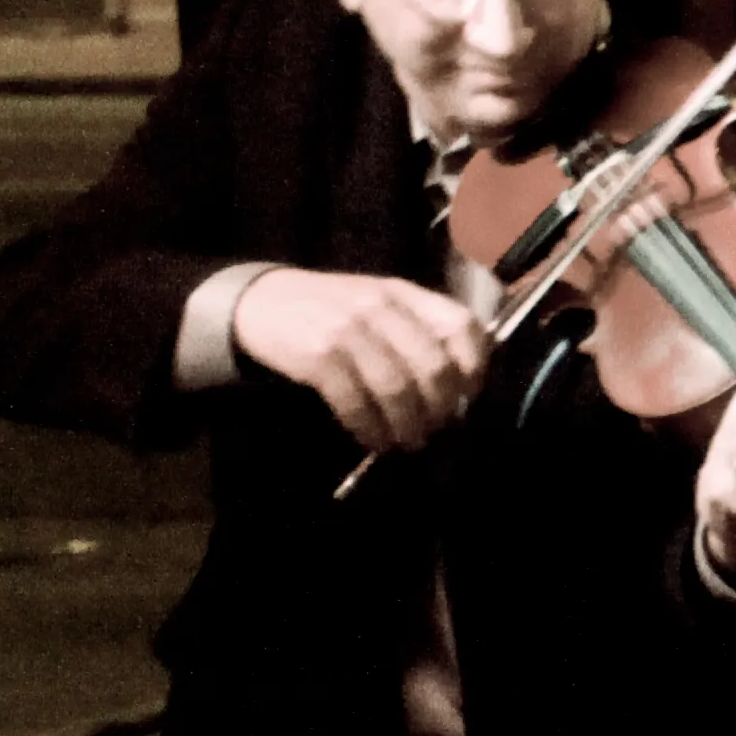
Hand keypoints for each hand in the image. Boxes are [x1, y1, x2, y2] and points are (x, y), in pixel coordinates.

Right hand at [230, 266, 489, 452]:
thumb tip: (458, 384)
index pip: (462, 326)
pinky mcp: (317, 356)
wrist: (260, 303)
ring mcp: (348, 330)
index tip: (468, 396)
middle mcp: (381, 308)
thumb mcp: (379, 303)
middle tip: (435, 429)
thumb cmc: (330, 310)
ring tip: (406, 442)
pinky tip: (372, 440)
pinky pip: (355, 402)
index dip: (474, 366)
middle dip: (441, 408)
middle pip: (434, 367)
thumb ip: (417, 329)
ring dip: (406, 426)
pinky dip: (369, 428)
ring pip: (397, 389)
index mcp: (405, 294)